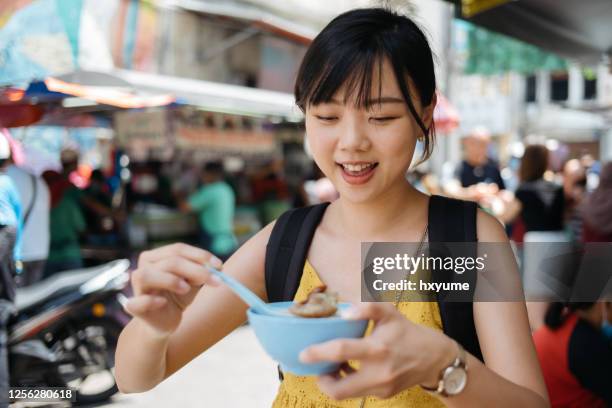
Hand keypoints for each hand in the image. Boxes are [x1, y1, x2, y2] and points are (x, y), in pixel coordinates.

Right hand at [124, 243, 222, 337]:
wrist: (165, 323)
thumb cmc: (177, 297)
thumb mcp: (193, 282)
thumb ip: (201, 272)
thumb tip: (214, 267)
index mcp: (156, 257)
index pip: (178, 249)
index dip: (200, 255)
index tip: (220, 266)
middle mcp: (144, 268)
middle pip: (170, 261)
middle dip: (196, 270)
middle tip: (216, 281)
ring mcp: (137, 288)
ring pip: (147, 275)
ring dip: (170, 280)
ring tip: (186, 288)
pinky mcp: (134, 307)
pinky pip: (138, 302)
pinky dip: (150, 301)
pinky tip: (163, 302)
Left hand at [299, 303, 455, 399]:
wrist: (434, 358)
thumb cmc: (407, 332)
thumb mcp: (389, 312)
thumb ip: (368, 307)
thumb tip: (345, 312)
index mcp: (378, 348)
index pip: (341, 351)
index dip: (319, 353)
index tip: (304, 352)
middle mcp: (379, 372)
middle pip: (339, 389)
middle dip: (321, 381)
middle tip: (314, 368)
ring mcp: (381, 388)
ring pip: (345, 394)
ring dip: (333, 382)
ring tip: (332, 366)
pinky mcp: (383, 395)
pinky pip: (357, 393)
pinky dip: (349, 382)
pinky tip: (349, 369)